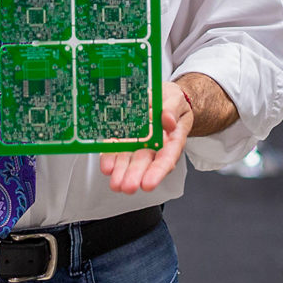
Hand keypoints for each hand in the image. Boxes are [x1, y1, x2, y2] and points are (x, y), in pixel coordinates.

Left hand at [100, 79, 193, 193]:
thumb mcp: (176, 100)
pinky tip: (106, 166)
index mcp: (172, 139)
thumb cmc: (171, 102)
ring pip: (129, 161)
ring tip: (115, 183)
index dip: (157, 172)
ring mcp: (138, 144)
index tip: (148, 183)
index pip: (166, 158)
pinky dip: (110, 159)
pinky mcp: (124, 140)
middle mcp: (154, 146)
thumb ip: (172, 109)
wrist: (161, 97)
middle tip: (128, 185)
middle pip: (145, 163)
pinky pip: (116, 150)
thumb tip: (168, 120)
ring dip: (121, 172)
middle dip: (135, 175)